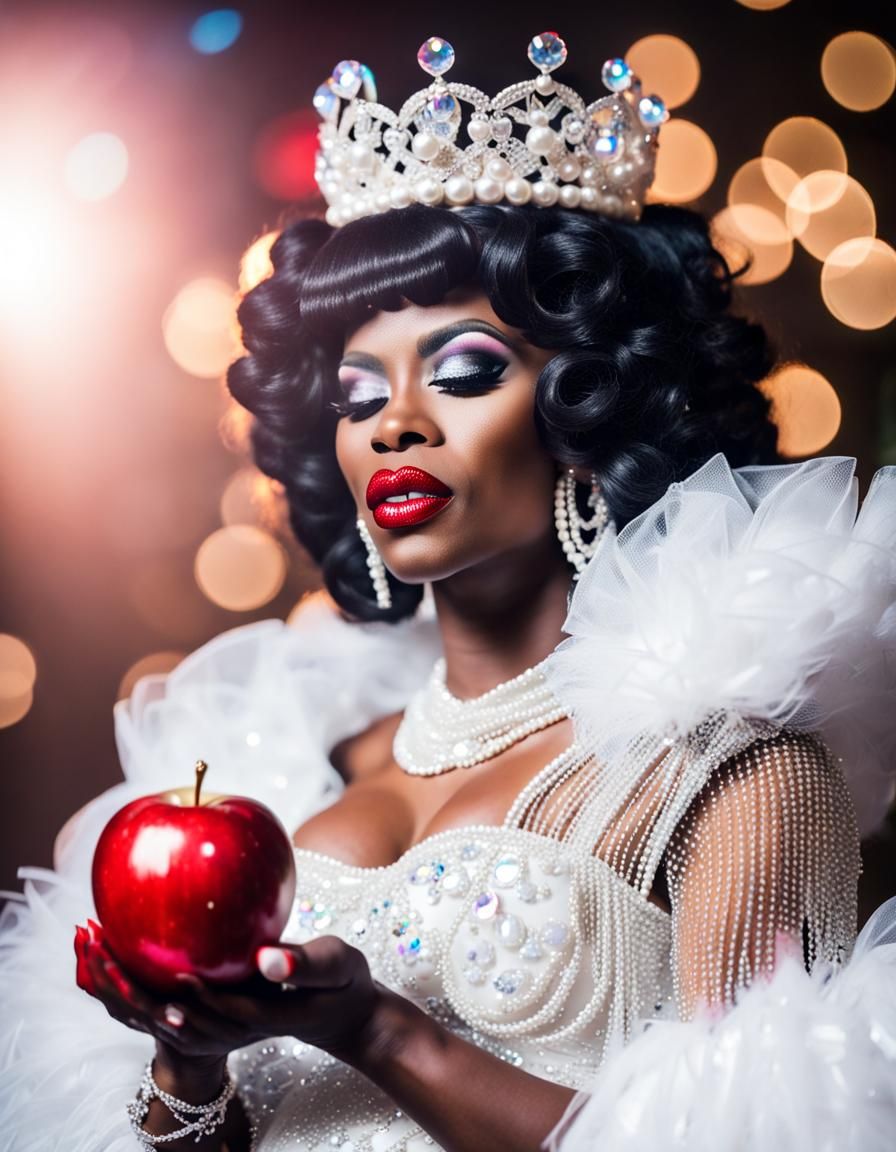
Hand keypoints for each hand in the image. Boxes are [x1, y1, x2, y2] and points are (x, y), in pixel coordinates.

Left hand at [74, 919, 382, 1063]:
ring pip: (163, 1015)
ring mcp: (222, 1021)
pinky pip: (167, 1003)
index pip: (218, 1011)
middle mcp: (233, 1024)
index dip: (192, 993)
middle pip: (176, 1018)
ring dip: (125, 988)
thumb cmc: (342, 981)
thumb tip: (267, 958)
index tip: (170, 966)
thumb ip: (305, 962)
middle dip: (137, 991)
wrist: (339, 1010)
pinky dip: (138, 986)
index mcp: (262, 1014)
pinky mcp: (215, 1008)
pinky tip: (119, 949)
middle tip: (104, 948)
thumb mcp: (336, 967)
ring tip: (94, 946)